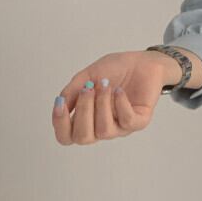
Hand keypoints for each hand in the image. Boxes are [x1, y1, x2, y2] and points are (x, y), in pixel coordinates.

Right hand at [52, 50, 178, 144]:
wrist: (141, 62)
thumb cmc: (114, 70)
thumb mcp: (86, 76)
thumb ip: (72, 91)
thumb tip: (61, 104)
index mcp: (86, 119)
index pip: (66, 137)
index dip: (60, 124)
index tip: (60, 103)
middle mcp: (102, 127)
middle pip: (83, 138)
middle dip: (83, 111)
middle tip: (88, 88)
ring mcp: (121, 126)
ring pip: (104, 131)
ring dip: (102, 105)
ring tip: (106, 85)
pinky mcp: (140, 121)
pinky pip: (127, 121)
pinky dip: (120, 104)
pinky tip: (119, 90)